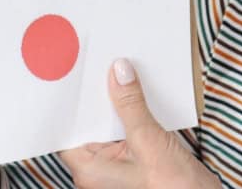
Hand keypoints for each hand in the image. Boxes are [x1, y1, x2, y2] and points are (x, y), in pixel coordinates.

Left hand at [60, 59, 219, 188]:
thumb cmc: (171, 187)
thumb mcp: (148, 141)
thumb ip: (131, 105)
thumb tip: (119, 72)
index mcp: (89, 170)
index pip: (70, 129)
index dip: (73, 101)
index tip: (77, 74)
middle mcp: (98, 170)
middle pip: (92, 124)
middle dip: (100, 97)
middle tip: (103, 65)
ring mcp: (118, 167)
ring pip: (112, 126)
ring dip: (120, 103)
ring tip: (124, 73)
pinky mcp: (136, 162)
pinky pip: (128, 132)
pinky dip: (134, 114)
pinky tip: (141, 94)